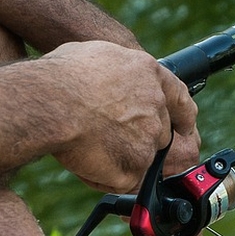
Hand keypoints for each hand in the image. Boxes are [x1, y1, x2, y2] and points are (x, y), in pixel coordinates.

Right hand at [43, 41, 198, 193]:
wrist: (49, 103)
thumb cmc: (62, 76)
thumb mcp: (99, 56)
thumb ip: (120, 73)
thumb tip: (116, 82)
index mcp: (150, 74)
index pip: (181, 99)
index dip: (183, 116)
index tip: (185, 127)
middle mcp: (156, 107)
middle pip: (159, 133)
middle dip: (138, 139)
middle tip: (105, 137)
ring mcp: (149, 139)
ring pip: (139, 157)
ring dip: (118, 157)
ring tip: (84, 144)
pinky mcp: (136, 168)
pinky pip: (123, 180)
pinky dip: (105, 176)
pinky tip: (82, 159)